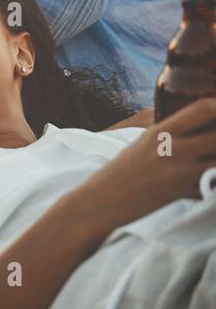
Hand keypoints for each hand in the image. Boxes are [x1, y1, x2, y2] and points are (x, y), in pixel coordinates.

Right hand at [76, 97, 215, 230]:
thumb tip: (203, 124)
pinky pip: (213, 185)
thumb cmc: (122, 170)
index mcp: (161, 130)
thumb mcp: (144, 141)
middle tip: (214, 145)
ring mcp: (181, 171)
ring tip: (210, 162)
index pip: (206, 108)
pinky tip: (205, 183)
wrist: (103, 200)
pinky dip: (213, 184)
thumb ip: (173, 132)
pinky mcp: (186, 193)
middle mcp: (173, 148)